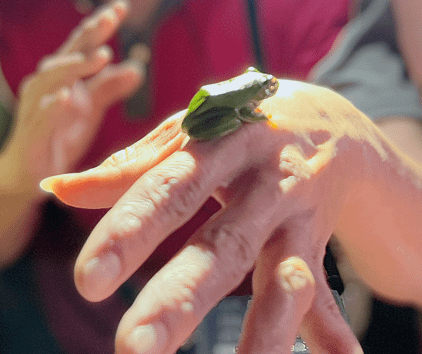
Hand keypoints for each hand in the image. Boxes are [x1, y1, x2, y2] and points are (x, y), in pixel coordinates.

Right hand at [1, 0, 141, 194]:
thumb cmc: (59, 132)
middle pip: (69, 53)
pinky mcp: (34, 131)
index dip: (100, 23)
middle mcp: (47, 83)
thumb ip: (110, 86)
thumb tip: (138, 67)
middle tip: (110, 17)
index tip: (121, 5)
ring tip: (99, 56)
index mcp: (64, 76)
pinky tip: (66, 95)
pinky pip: (42, 115)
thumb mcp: (91, 107)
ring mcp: (38, 106)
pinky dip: (53, 104)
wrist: (31, 170)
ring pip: (53, 78)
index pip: (84, 43)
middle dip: (89, 34)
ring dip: (76, 66)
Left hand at [42, 80, 421, 352]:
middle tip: (136, 348)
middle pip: (227, 242)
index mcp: (227, 141)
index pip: (172, 186)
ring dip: (265, 332)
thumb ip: (134, 164)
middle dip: (184, 295)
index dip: (131, 229)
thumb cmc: (243, 124)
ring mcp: (298, 216)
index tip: (92, 281)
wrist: (328, 117)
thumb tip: (60, 191)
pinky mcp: (317, 242)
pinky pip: (326, 290)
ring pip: (284, 277)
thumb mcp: (195, 129)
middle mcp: (267, 181)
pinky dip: (334, 331)